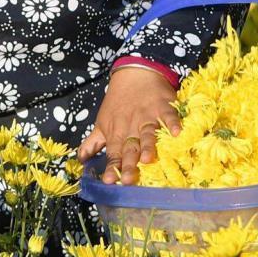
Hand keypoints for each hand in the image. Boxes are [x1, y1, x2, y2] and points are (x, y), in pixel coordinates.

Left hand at [78, 64, 180, 184]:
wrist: (133, 74)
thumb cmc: (118, 103)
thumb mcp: (102, 122)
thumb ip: (93, 143)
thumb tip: (81, 160)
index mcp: (116, 133)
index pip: (113, 154)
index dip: (112, 167)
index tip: (109, 182)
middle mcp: (131, 128)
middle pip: (130, 149)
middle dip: (129, 164)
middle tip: (128, 180)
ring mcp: (147, 118)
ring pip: (147, 135)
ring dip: (147, 146)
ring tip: (147, 159)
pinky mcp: (163, 108)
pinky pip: (168, 117)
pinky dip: (173, 124)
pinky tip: (176, 133)